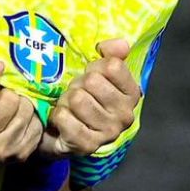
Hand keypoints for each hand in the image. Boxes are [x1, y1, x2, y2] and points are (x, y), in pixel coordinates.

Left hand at [39, 39, 139, 158]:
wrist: (61, 131)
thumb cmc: (83, 96)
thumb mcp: (97, 72)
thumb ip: (111, 54)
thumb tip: (121, 45)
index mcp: (132, 94)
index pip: (112, 66)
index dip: (94, 67)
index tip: (90, 76)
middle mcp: (125, 115)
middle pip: (93, 82)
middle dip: (78, 85)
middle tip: (76, 94)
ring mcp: (108, 132)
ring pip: (78, 99)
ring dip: (66, 100)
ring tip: (69, 107)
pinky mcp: (87, 145)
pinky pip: (64, 118)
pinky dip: (57, 115)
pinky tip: (62, 120)